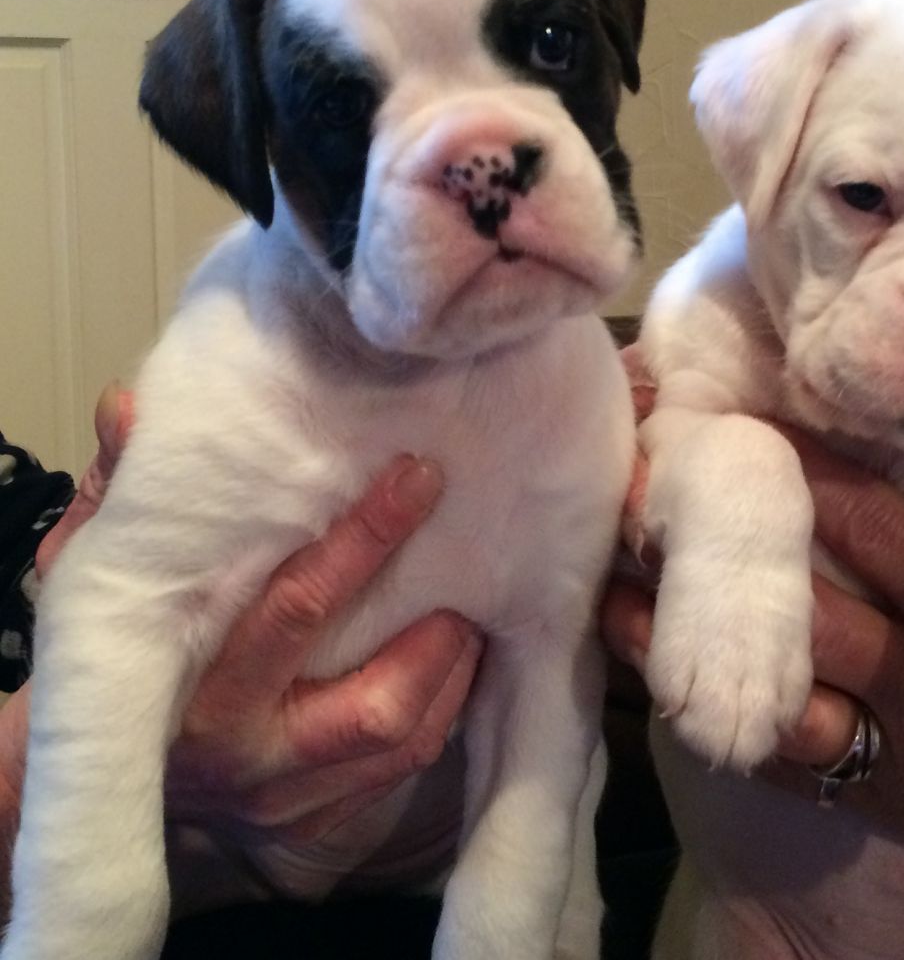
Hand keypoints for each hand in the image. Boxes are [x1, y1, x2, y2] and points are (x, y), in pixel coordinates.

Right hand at [2, 385, 482, 905]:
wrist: (100, 772)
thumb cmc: (118, 656)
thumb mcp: (99, 577)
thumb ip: (120, 498)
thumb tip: (127, 410)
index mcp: (196, 693)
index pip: (297, 611)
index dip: (365, 540)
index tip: (418, 478)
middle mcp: (247, 756)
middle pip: (370, 702)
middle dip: (433, 635)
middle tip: (474, 563)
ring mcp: (287, 798)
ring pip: (398, 741)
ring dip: (450, 675)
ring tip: (477, 610)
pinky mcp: (316, 820)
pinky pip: (399, 773)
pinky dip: (440, 713)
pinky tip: (459, 661)